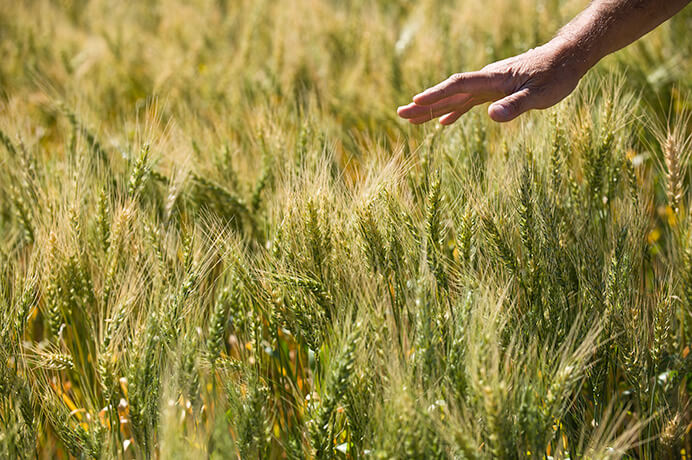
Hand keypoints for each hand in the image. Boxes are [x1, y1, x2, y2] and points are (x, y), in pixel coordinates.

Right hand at [397, 39, 587, 123]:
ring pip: (455, 98)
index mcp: (493, 79)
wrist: (567, 59)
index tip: (415, 102)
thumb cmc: (556, 76)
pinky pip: (467, 102)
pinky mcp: (494, 91)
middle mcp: (486, 80)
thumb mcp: (541, 95)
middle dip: (424, 104)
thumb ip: (516, 106)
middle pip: (449, 92)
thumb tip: (491, 117)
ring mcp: (488, 86)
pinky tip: (442, 123)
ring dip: (433, 109)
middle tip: (400, 114)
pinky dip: (453, 112)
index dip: (437, 95)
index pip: (458, 86)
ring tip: (411, 119)